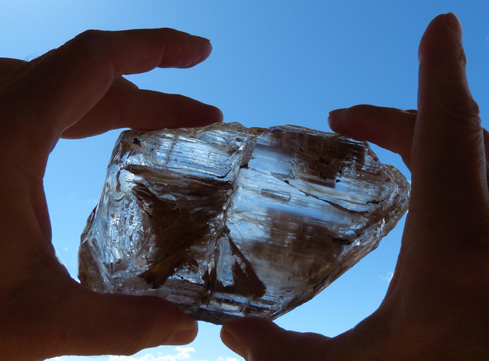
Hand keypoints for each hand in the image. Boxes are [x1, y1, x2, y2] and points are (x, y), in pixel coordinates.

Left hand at [0, 28, 221, 359]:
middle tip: (203, 115)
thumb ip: (119, 326)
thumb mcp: (36, 320)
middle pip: (91, 77)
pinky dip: (88, 111)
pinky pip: (45, 103)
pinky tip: (103, 132)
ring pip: (67, 88)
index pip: (95, 62)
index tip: (200, 52)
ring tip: (167, 122)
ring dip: (123, 100)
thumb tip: (185, 330)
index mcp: (8, 133)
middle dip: (155, 94)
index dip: (155, 48)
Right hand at [221, 13, 488, 359]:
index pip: (448, 133)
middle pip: (463, 136)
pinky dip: (459, 165)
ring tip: (384, 143)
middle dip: (402, 118)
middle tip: (347, 120)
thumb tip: (232, 335)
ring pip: (484, 155)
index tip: (440, 27)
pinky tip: (424, 192)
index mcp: (455, 249)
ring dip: (434, 136)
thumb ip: (287, 354)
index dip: (439, 74)